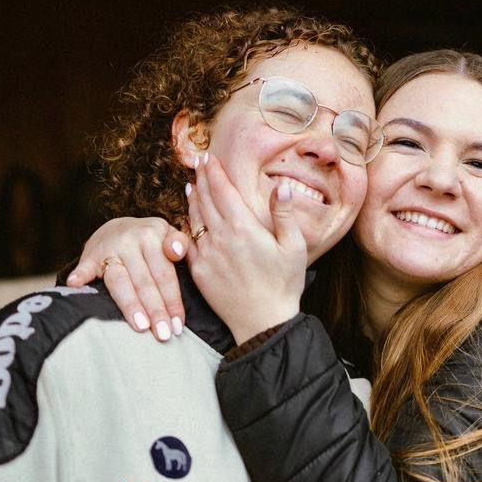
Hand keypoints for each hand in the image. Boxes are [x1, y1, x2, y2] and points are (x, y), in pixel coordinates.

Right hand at [66, 216, 185, 340]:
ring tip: (141, 326)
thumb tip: (176, 252)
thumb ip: (179, 243)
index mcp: (152, 235)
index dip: (172, 301)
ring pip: (119, 281)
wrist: (116, 228)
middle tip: (163, 335)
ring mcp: (108, 248)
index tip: (178, 326)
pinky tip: (76, 285)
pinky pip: (84, 267)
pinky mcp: (89, 256)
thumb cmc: (149, 239)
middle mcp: (130, 240)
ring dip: (130, 304)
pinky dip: (80, 276)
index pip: (164, 274)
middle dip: (155, 310)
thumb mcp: (168, 234)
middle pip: (144, 281)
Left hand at [186, 156, 306, 343]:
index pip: (222, 190)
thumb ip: (284, 214)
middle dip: (201, 179)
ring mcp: (206, 254)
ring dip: (192, 199)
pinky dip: (187, 224)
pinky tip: (189, 219)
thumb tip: (282, 186)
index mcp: (243, 227)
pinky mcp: (198, 270)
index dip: (214, 172)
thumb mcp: (293, 247)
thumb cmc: (283, 285)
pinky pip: (188, 241)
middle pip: (204, 200)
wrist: (262, 322)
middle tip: (198, 164)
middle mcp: (220, 237)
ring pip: (193, 218)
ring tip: (191, 185)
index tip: (209, 158)